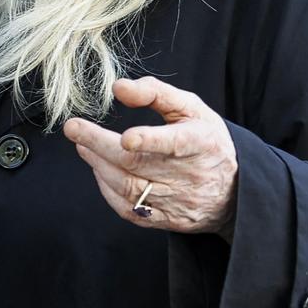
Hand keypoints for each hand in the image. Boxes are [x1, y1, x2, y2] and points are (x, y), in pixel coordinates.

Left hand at [61, 78, 238, 236]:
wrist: (234, 191)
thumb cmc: (206, 140)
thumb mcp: (192, 109)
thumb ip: (156, 93)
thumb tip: (118, 87)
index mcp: (200, 143)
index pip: (174, 143)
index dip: (150, 141)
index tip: (126, 137)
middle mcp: (189, 175)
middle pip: (138, 165)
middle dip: (99, 145)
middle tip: (74, 128)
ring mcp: (177, 201)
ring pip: (129, 188)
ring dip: (98, 165)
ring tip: (83, 146)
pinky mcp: (166, 220)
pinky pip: (129, 210)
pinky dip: (107, 190)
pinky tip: (99, 170)